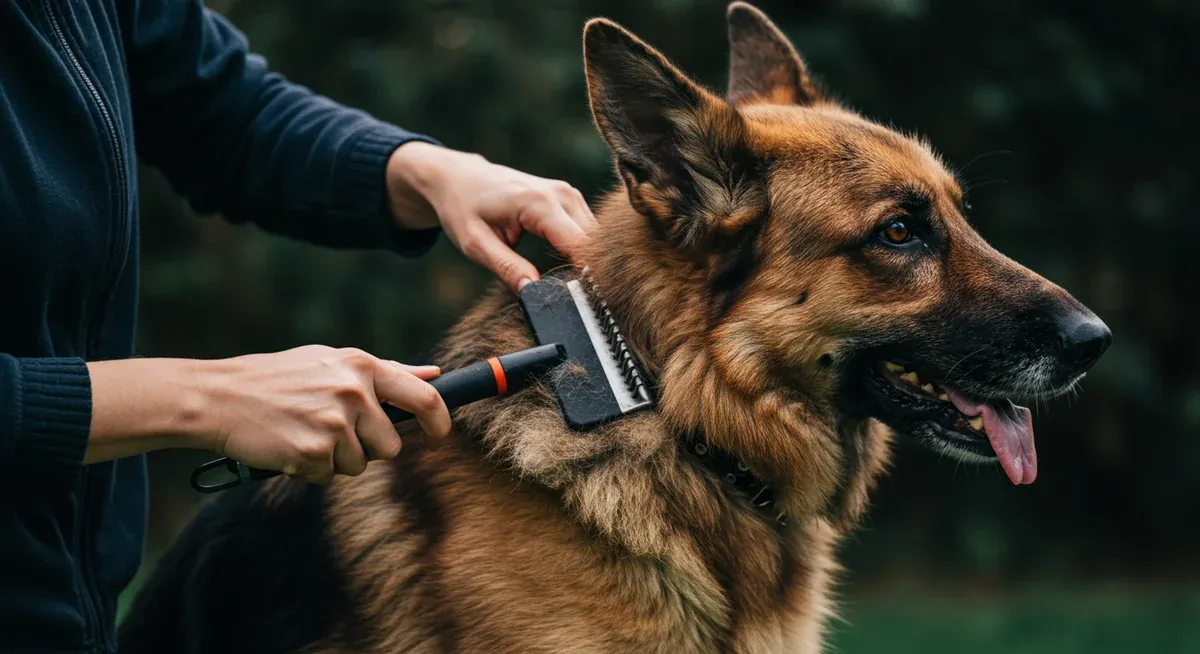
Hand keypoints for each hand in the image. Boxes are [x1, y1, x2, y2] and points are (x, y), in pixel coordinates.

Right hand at [202, 346, 451, 482]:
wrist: (220, 396)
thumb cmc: (278, 378)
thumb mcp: (331, 362)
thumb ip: (386, 371)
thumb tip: (434, 375)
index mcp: (361, 366)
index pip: (424, 398)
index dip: (439, 424)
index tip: (438, 438)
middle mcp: (353, 392)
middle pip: (390, 446)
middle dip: (367, 448)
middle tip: (332, 432)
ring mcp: (334, 422)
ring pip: (360, 465)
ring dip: (336, 460)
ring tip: (304, 433)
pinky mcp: (314, 451)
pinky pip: (329, 476)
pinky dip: (311, 470)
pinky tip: (289, 446)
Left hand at [386, 141, 596, 291]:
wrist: (459, 177)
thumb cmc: (463, 207)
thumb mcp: (475, 244)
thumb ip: (506, 269)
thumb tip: (533, 293)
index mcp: (539, 204)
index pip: (580, 246)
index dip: (583, 276)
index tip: (579, 301)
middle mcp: (561, 194)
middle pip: (593, 243)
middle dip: (588, 271)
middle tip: (571, 298)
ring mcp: (569, 194)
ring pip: (595, 238)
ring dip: (586, 261)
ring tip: (567, 283)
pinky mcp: (570, 198)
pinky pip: (588, 230)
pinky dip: (581, 250)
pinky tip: (566, 266)